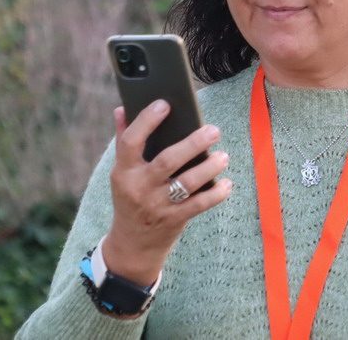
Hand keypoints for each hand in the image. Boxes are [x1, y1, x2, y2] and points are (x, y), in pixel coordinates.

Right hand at [102, 100, 231, 285]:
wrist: (132, 244)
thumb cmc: (131, 197)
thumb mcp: (122, 173)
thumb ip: (124, 140)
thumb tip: (121, 108)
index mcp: (124, 171)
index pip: (130, 141)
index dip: (146, 121)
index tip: (165, 104)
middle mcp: (139, 187)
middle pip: (167, 161)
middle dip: (193, 144)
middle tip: (214, 130)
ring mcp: (157, 205)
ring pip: (187, 183)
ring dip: (209, 167)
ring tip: (223, 156)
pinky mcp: (174, 220)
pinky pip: (199, 204)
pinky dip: (216, 193)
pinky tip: (227, 182)